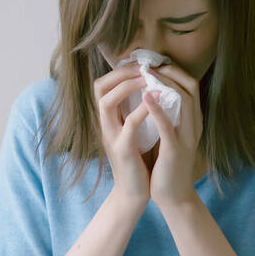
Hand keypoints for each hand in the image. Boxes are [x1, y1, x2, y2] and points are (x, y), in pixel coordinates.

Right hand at [92, 63, 151, 209]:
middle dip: (120, 73)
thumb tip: (148, 86)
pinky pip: (128, 126)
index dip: (119, 70)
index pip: (102, 85)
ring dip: (127, 87)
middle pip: (98, 88)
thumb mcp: (135, 130)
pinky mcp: (123, 150)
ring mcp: (112, 137)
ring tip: (147, 80)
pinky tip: (156, 102)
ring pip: (106, 102)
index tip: (141, 63)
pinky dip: (141, 111)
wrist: (135, 192)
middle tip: (143, 67)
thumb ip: (135, 110)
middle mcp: (106, 125)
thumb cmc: (139, 159)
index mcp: (109, 118)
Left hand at [141, 63, 203, 209]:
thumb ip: (167, 115)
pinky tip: (147, 97)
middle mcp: (194, 126)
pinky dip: (158, 109)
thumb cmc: (167, 164)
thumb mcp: (170, 134)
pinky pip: (168, 126)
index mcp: (193, 121)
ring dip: (166, 85)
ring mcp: (187, 138)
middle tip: (151, 63)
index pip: (191, 86)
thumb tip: (154, 92)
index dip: (175, 70)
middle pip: (191, 88)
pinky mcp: (176, 151)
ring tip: (149, 74)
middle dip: (171, 72)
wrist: (173, 196)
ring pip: (185, 101)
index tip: (155, 62)